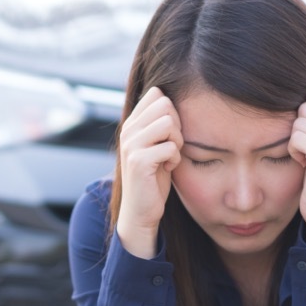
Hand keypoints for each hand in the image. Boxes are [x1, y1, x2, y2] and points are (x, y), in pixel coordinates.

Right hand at [116, 87, 182, 258]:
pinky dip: (175, 159)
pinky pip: (170, 147)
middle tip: (172, 145)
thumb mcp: (155, 146)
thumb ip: (158, 123)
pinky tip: (167, 168)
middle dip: (177, 124)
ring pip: (168, 123)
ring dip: (177, 141)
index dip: (172, 110)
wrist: (140, 210)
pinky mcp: (139, 161)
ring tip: (170, 156)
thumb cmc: (153, 178)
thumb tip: (168, 97)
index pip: (156, 94)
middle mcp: (128, 130)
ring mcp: (131, 145)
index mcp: (132, 124)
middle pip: (165, 104)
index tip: (169, 133)